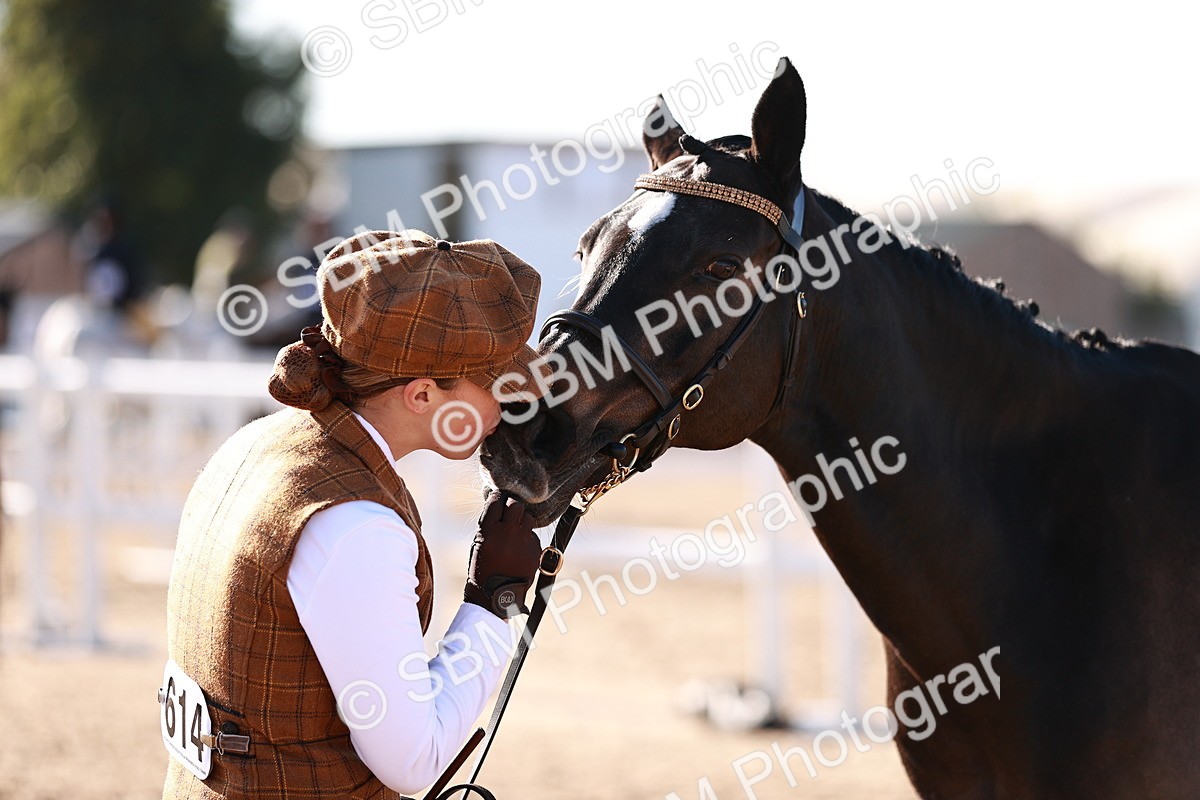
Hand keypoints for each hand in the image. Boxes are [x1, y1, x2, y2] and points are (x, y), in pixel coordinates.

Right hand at [465, 490, 541, 617]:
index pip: (496, 501)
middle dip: (512, 507)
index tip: (497, 499)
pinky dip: (528, 539)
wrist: (495, 595)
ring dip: (522, 521)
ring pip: (528, 518)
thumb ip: (490, 525)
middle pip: (516, 505)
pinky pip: (533, 536)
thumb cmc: (482, 568)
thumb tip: (500, 508)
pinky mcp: (536, 550)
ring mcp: (524, 541)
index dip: (497, 498)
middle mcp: (508, 533)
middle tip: (508, 513)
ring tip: (515, 532)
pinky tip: (520, 550)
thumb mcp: (479, 544)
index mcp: (489, 530)